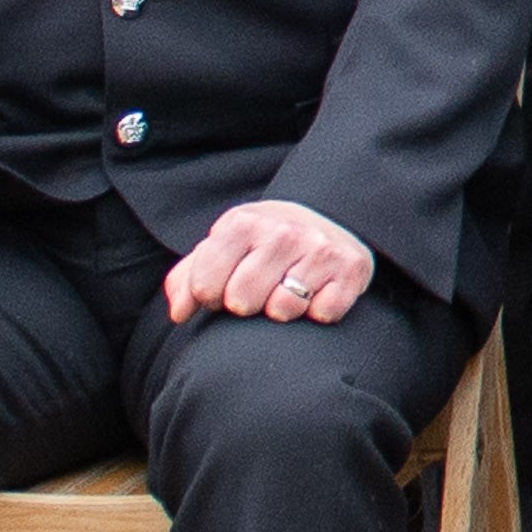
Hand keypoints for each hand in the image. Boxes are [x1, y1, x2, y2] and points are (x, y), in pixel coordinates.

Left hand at [161, 197, 378, 326]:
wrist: (328, 218)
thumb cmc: (262, 244)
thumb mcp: (222, 248)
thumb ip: (189, 278)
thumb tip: (180, 314)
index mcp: (242, 223)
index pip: (205, 285)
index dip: (208, 298)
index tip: (220, 291)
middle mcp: (283, 231)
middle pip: (242, 302)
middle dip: (246, 305)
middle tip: (257, 291)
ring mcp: (319, 249)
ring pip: (284, 309)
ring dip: (282, 310)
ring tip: (286, 292)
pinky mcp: (351, 268)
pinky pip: (323, 314)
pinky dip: (318, 311)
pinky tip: (316, 293)